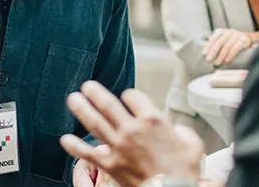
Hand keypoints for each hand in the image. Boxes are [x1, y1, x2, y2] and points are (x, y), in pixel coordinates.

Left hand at [60, 81, 202, 185]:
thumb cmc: (183, 172)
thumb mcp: (192, 144)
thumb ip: (183, 131)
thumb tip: (177, 130)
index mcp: (152, 120)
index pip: (132, 96)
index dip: (130, 96)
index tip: (129, 100)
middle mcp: (132, 129)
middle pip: (107, 104)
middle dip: (95, 93)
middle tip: (87, 87)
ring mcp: (118, 146)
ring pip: (94, 122)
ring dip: (81, 109)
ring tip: (73, 99)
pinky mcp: (110, 164)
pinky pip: (87, 154)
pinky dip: (75, 147)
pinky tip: (65, 140)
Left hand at [204, 28, 252, 65]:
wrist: (248, 39)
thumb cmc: (232, 42)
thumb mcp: (223, 40)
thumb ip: (216, 44)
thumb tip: (206, 54)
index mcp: (221, 31)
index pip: (213, 38)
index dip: (208, 46)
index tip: (204, 54)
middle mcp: (228, 32)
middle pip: (219, 42)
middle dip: (213, 51)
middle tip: (209, 59)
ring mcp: (237, 35)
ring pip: (227, 46)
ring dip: (221, 55)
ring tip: (217, 63)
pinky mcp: (244, 40)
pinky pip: (236, 48)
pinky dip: (230, 55)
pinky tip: (226, 60)